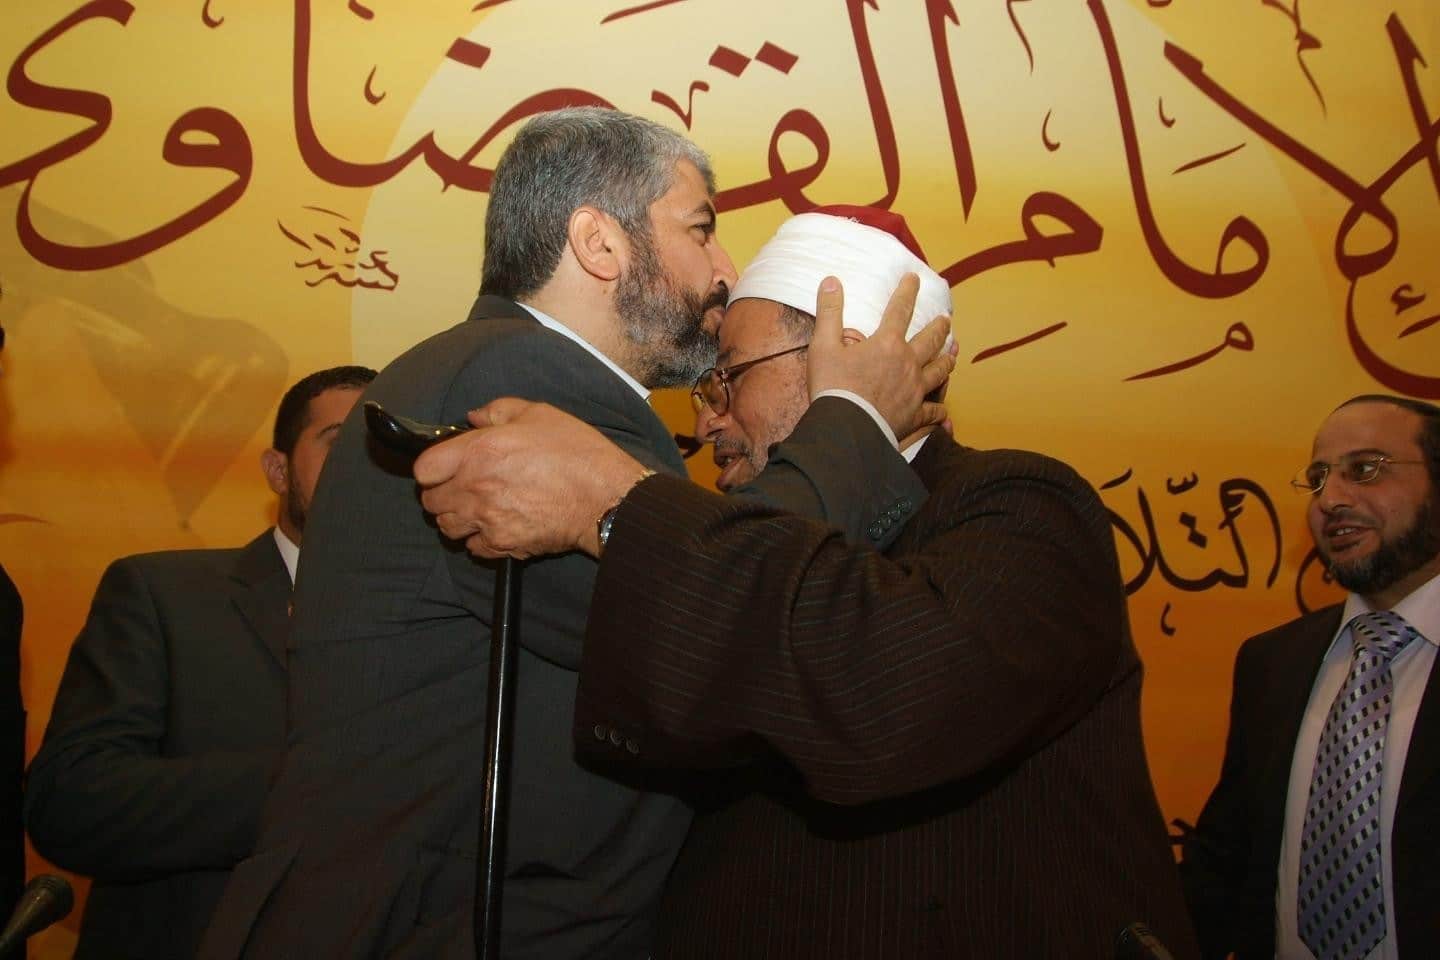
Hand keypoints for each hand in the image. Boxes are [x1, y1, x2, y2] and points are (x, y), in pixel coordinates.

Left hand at [413, 399, 648, 559]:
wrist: (604, 497)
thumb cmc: (576, 452)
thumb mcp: (538, 414)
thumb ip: (497, 411)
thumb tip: (473, 417)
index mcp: (478, 452)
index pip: (424, 469)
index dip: (432, 467)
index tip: (445, 466)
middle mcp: (475, 488)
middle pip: (431, 503)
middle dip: (441, 494)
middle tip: (462, 487)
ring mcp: (487, 520)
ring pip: (448, 528)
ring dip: (456, 518)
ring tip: (475, 509)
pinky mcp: (503, 545)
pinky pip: (473, 548)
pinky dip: (479, 540)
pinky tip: (496, 526)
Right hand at [805, 274, 954, 440]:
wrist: (845, 429)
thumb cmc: (833, 387)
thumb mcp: (823, 345)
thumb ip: (829, 312)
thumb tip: (830, 281)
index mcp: (887, 344)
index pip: (900, 309)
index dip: (907, 291)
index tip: (914, 279)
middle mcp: (908, 363)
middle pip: (931, 340)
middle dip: (939, 327)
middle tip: (946, 319)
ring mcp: (915, 390)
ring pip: (939, 371)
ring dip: (947, 360)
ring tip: (953, 353)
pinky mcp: (915, 415)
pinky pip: (934, 411)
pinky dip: (940, 410)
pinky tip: (945, 412)